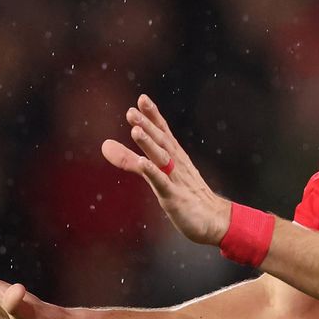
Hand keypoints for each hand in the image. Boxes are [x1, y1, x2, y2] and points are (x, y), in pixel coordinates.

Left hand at [101, 93, 231, 245]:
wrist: (214, 220)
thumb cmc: (185, 193)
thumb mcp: (154, 172)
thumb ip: (128, 159)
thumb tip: (104, 145)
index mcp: (174, 155)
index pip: (163, 131)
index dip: (153, 116)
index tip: (142, 99)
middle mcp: (177, 163)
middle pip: (161, 141)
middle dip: (148, 125)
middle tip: (132, 111)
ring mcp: (177, 179)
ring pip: (162, 158)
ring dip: (149, 144)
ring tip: (136, 130)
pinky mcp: (175, 197)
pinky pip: (163, 183)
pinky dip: (154, 173)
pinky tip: (144, 164)